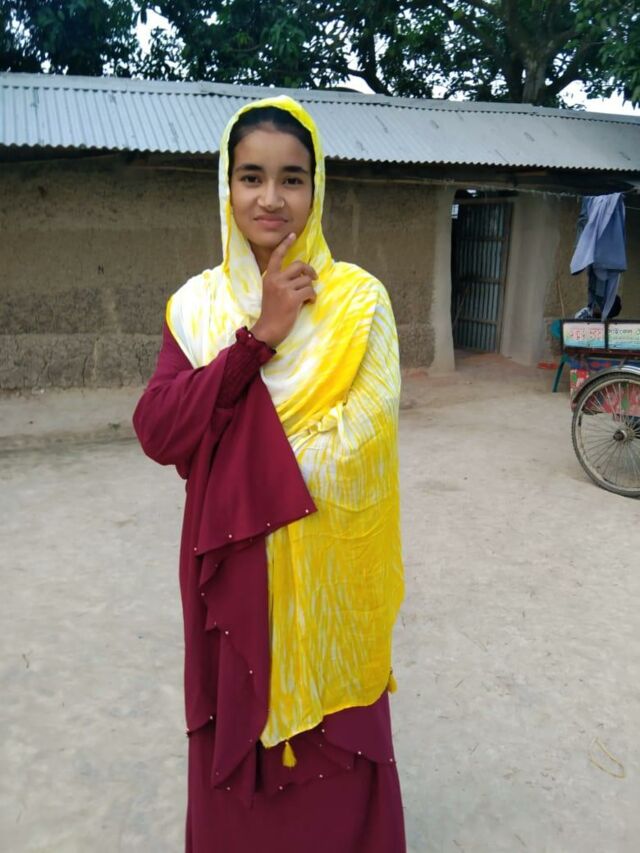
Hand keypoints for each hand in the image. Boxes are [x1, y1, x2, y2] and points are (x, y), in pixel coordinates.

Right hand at [250, 233, 316, 348]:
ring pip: (306, 280)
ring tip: (307, 297)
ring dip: (310, 288)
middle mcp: (276, 279)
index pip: (277, 256)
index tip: (292, 235)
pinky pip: (309, 291)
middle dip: (309, 270)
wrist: (267, 330)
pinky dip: (312, 296)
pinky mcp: (292, 298)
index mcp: (269, 277)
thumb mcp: (271, 292)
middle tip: (313, 278)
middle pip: (298, 265)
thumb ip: (281, 282)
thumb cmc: (271, 313)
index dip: (285, 244)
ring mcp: (284, 288)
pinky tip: (309, 302)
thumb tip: (301, 277)